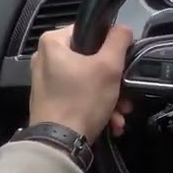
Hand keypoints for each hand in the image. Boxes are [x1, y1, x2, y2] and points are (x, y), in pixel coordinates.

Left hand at [29, 24, 134, 141]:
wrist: (60, 143)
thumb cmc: (82, 99)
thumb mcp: (109, 66)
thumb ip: (119, 40)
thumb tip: (122, 29)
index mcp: (53, 43)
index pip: (90, 31)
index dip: (112, 44)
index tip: (123, 62)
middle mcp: (45, 59)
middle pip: (91, 60)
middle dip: (114, 80)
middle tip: (126, 93)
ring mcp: (46, 82)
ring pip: (88, 81)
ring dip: (110, 97)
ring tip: (120, 114)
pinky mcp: (51, 102)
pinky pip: (79, 96)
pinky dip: (96, 106)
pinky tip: (110, 122)